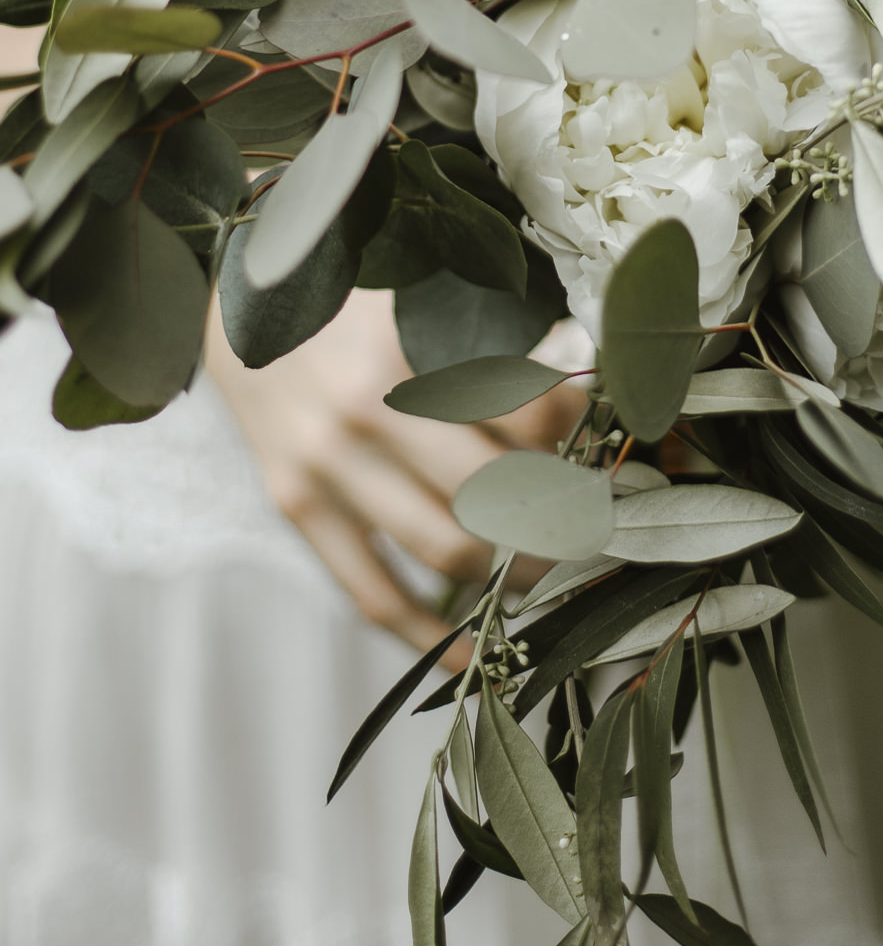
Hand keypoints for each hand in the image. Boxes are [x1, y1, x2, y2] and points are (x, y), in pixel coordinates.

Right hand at [205, 286, 578, 659]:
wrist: (232, 303)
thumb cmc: (344, 298)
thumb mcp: (415, 290)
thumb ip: (486, 335)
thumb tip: (570, 386)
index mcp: (408, 349)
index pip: (522, 413)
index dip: (569, 430)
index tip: (587, 433)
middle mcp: (367, 412)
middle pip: (493, 493)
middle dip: (554, 519)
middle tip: (585, 522)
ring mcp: (327, 466)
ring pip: (445, 551)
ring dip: (510, 575)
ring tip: (545, 570)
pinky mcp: (296, 506)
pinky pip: (369, 592)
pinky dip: (426, 635)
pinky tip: (470, 655)